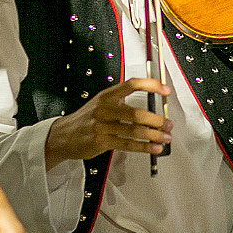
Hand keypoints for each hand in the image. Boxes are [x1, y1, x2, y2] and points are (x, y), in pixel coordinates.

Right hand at [45, 77, 172, 167]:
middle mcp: (104, 108)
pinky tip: (154, 148)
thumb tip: (151, 110)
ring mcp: (102, 126)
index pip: (132, 84)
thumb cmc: (87, 119)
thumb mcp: (101, 104)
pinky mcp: (101, 142)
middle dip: (157, 120)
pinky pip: (127, 145)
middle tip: (168, 125)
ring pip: (134, 130)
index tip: (166, 91)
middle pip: (137, 113)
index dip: (151, 86)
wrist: (63, 135)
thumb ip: (122, 104)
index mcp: (107, 95)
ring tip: (166, 138)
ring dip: (154, 135)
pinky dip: (144, 147)